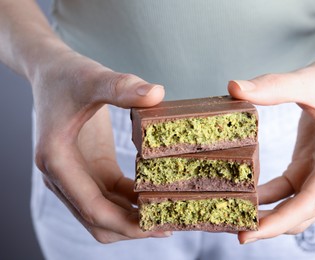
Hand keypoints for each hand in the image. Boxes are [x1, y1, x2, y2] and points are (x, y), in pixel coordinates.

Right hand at [32, 50, 168, 242]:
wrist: (52, 71)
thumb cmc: (67, 75)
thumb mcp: (92, 79)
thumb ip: (121, 87)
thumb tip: (157, 93)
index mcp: (57, 161)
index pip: (92, 207)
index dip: (125, 223)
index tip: (157, 226)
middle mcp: (63, 175)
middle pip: (97, 220)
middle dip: (130, 227)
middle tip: (168, 225)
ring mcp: (77, 174)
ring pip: (104, 212)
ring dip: (132, 218)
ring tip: (166, 214)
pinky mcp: (90, 168)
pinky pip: (111, 194)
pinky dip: (131, 201)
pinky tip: (155, 195)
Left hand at [228, 50, 314, 243]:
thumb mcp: (309, 80)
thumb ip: (272, 86)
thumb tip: (233, 87)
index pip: (309, 202)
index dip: (278, 222)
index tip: (247, 234)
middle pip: (303, 212)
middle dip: (270, 225)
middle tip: (234, 230)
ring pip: (297, 207)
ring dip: (270, 215)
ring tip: (236, 216)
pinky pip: (290, 190)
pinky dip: (270, 196)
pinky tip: (247, 196)